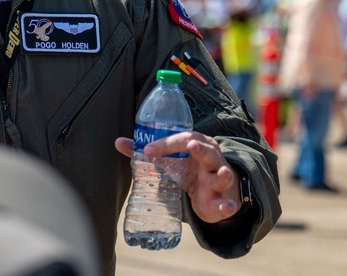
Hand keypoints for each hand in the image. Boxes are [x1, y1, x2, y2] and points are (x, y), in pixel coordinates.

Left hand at [115, 132, 241, 223]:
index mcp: (197, 145)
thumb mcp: (171, 161)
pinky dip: (228, 206)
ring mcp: (220, 178)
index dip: (165, 144)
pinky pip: (228, 202)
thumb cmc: (190, 170)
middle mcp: (211, 159)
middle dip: (199, 149)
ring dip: (222, 175)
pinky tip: (225, 207)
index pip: (182, 139)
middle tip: (191, 145)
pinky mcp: (224, 199)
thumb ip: (147, 153)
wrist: (215, 192)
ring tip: (221, 174)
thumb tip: (118, 142)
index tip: (147, 149)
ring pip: (223, 174)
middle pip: (206, 151)